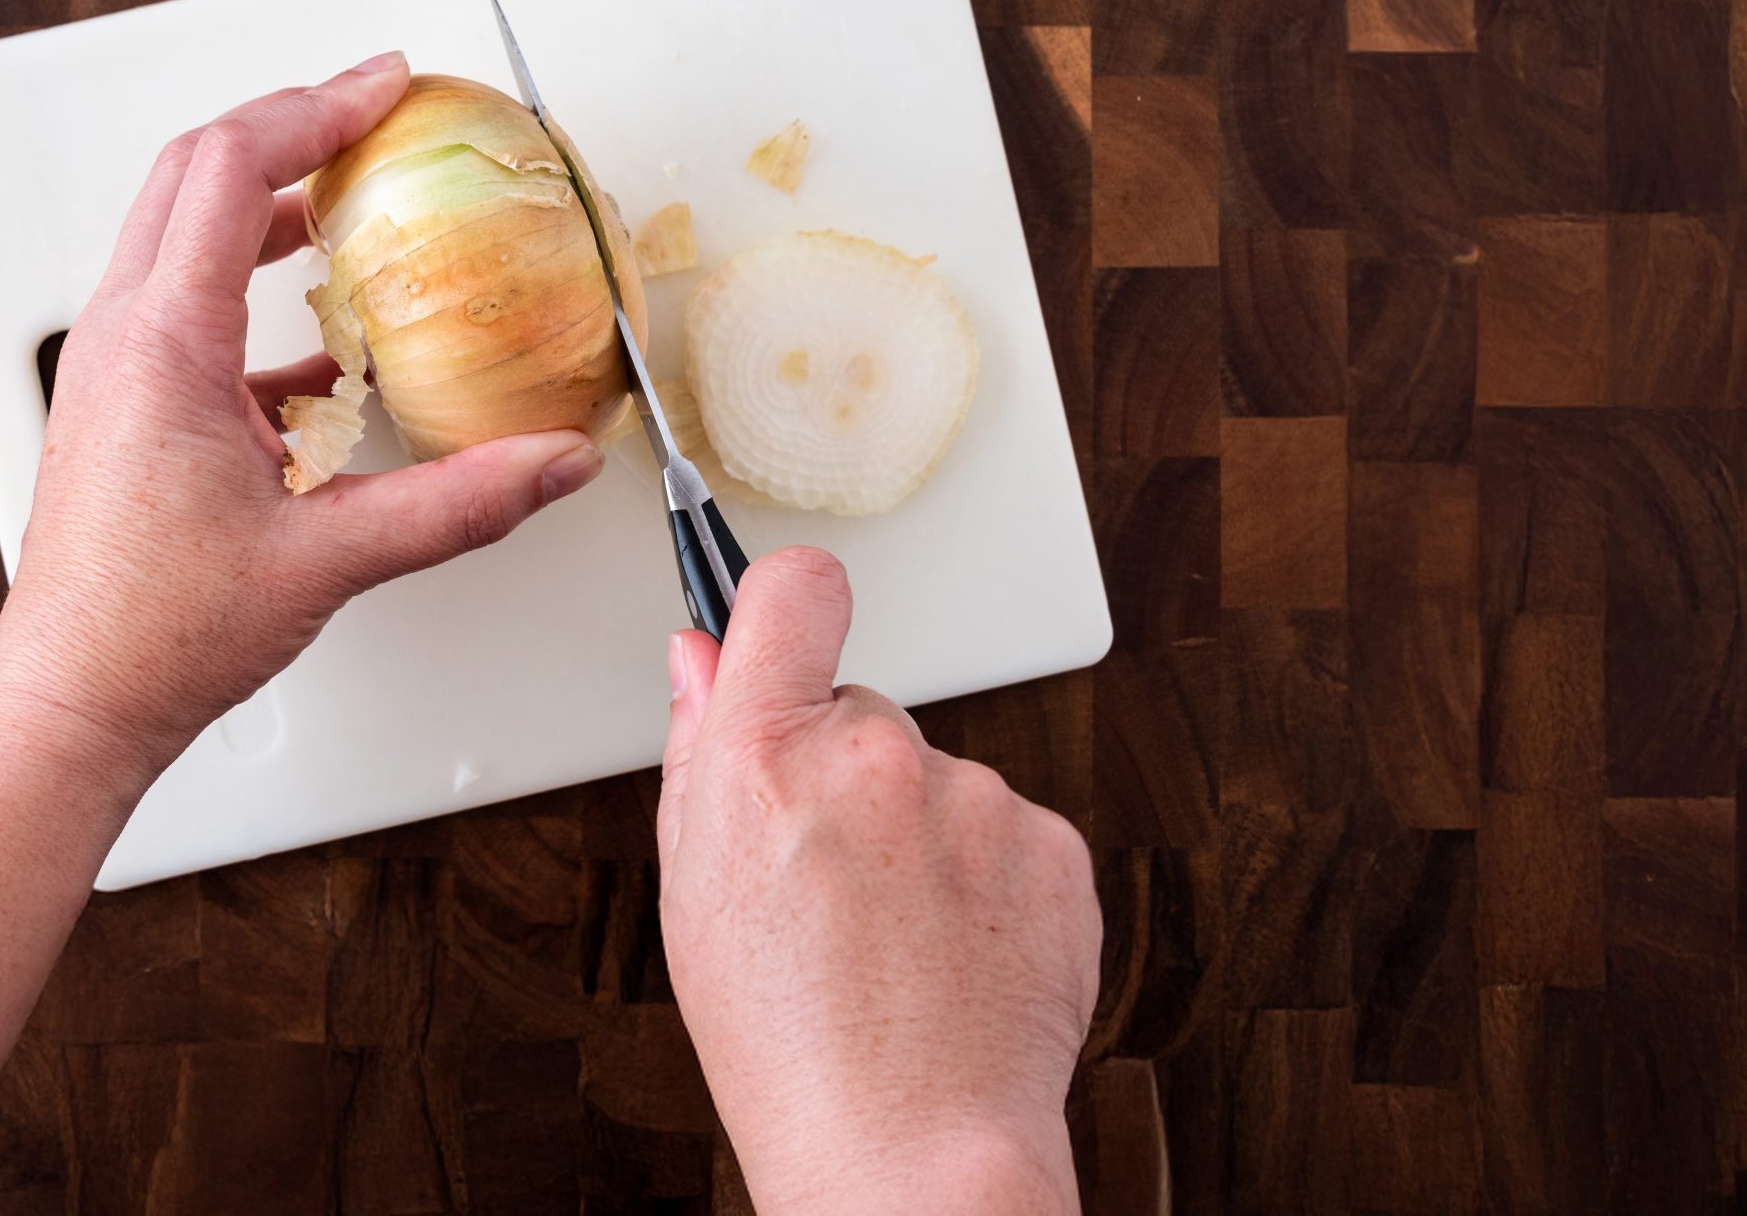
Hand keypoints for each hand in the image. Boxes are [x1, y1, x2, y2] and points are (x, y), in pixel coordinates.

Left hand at [0, 52, 607, 791]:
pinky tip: (321, 345)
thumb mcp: (328, 557)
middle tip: (366, 110)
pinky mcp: (120, 407)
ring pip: (178, 233)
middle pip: (192, 173)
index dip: (311, 110)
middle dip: (285, 127)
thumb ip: (456, 503)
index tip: (379, 87)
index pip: (228, 168)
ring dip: (261, 202)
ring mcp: (112, 370)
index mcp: (162, 343)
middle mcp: (121, 338)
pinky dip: (249, 289)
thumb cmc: (154, 635)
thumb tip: (550, 463)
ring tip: (346, 198)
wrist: (73, 703)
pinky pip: (183, 308)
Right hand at [656, 549, 1100, 1212]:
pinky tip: (951, 955)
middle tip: (829, 882)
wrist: (909, 1154)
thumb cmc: (786, 1044)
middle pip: (860, 711)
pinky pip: (1007, 833)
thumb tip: (699, 657)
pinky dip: (985, 881)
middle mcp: (876, 757)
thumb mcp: (693, 891)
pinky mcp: (1053, 846)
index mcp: (767, 758)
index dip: (785, 599)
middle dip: (843, 773)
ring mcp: (976, 800)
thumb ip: (697, 752)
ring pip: (936, 781)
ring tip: (894, 945)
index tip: (785, 618)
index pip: (792, 591)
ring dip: (919, 836)